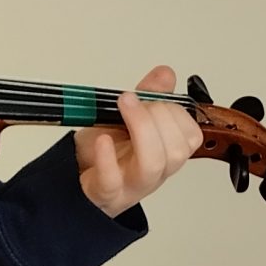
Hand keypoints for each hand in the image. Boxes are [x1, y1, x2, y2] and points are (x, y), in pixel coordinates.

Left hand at [74, 64, 201, 216]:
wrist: (76, 176)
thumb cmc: (105, 152)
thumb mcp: (128, 118)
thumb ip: (150, 96)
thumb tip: (166, 74)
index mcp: (164, 154)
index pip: (189, 138)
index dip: (177, 114)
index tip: (155, 97)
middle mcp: (153, 172)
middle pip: (175, 153)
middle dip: (160, 117)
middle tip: (136, 100)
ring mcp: (129, 184)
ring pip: (152, 165)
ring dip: (142, 129)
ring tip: (124, 106)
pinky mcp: (104, 192)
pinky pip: (111, 180)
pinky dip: (107, 157)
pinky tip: (103, 139)